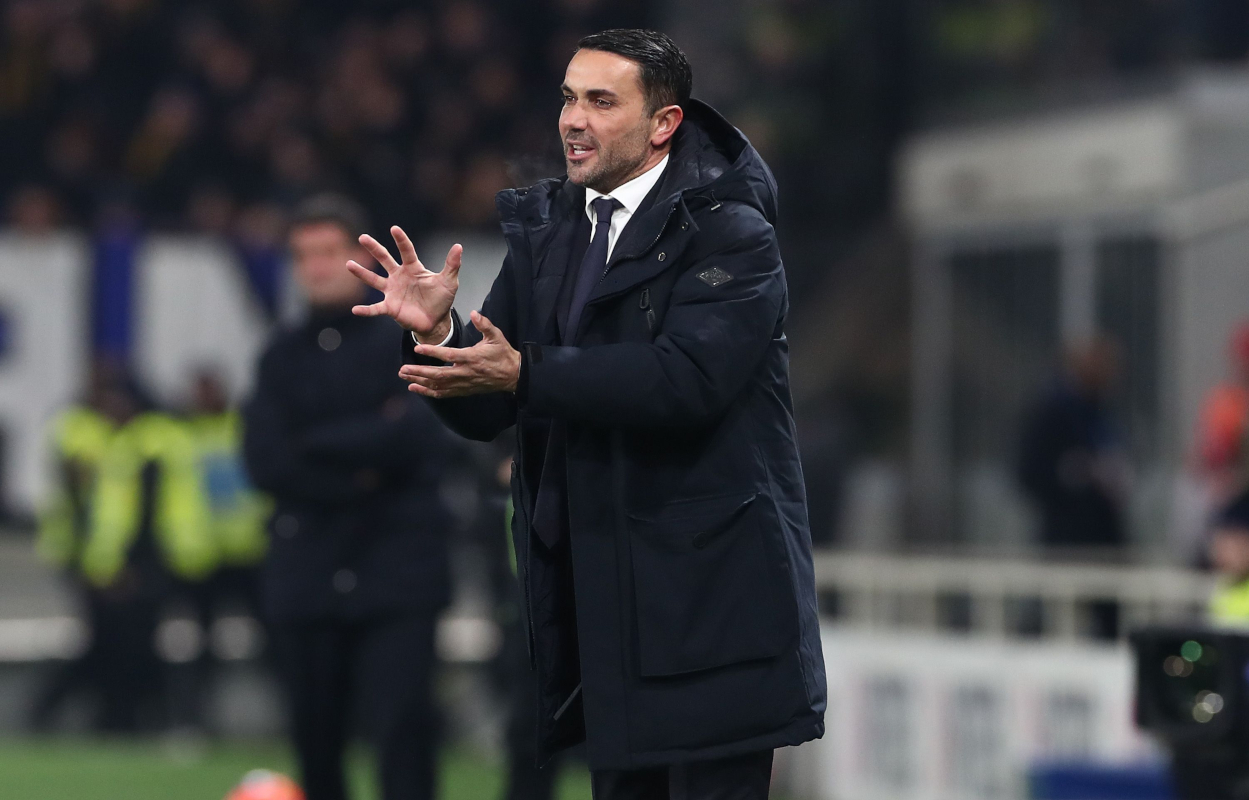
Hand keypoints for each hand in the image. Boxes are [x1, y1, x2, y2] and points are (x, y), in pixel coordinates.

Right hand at [348, 225, 460, 340]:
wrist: (436, 321)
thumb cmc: (441, 299)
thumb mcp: (449, 282)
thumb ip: (452, 264)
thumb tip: (458, 246)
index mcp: (413, 269)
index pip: (406, 251)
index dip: (401, 240)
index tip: (394, 229)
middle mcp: (399, 277)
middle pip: (384, 260)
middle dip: (374, 249)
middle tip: (362, 237)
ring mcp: (392, 292)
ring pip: (374, 280)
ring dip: (362, 273)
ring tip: (349, 264)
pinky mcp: (390, 308)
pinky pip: (375, 308)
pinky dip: (366, 310)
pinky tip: (355, 310)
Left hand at [399, 311, 519, 397]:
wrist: (513, 376)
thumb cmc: (503, 354)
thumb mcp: (496, 336)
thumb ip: (484, 324)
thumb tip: (474, 313)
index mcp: (472, 358)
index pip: (449, 355)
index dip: (433, 352)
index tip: (418, 348)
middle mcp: (465, 373)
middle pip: (438, 375)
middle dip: (419, 372)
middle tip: (403, 369)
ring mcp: (464, 384)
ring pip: (439, 386)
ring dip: (420, 382)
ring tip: (405, 377)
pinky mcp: (464, 390)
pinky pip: (444, 393)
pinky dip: (429, 392)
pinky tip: (416, 389)